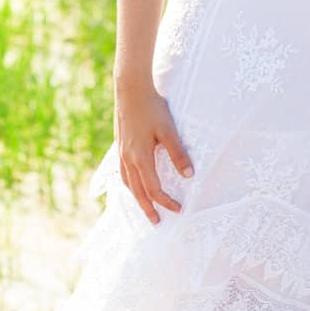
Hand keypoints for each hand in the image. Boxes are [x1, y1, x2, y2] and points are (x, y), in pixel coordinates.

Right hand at [113, 72, 193, 223]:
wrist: (130, 88)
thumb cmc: (151, 107)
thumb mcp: (168, 129)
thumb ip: (178, 153)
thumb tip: (189, 176)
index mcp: (140, 157)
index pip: (153, 189)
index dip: (166, 201)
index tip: (178, 209)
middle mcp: (128, 158)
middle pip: (137, 192)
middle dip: (147, 208)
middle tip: (157, 222)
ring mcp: (122, 152)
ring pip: (128, 183)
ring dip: (137, 198)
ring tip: (145, 207)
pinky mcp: (120, 144)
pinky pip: (123, 172)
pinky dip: (129, 183)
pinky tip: (134, 182)